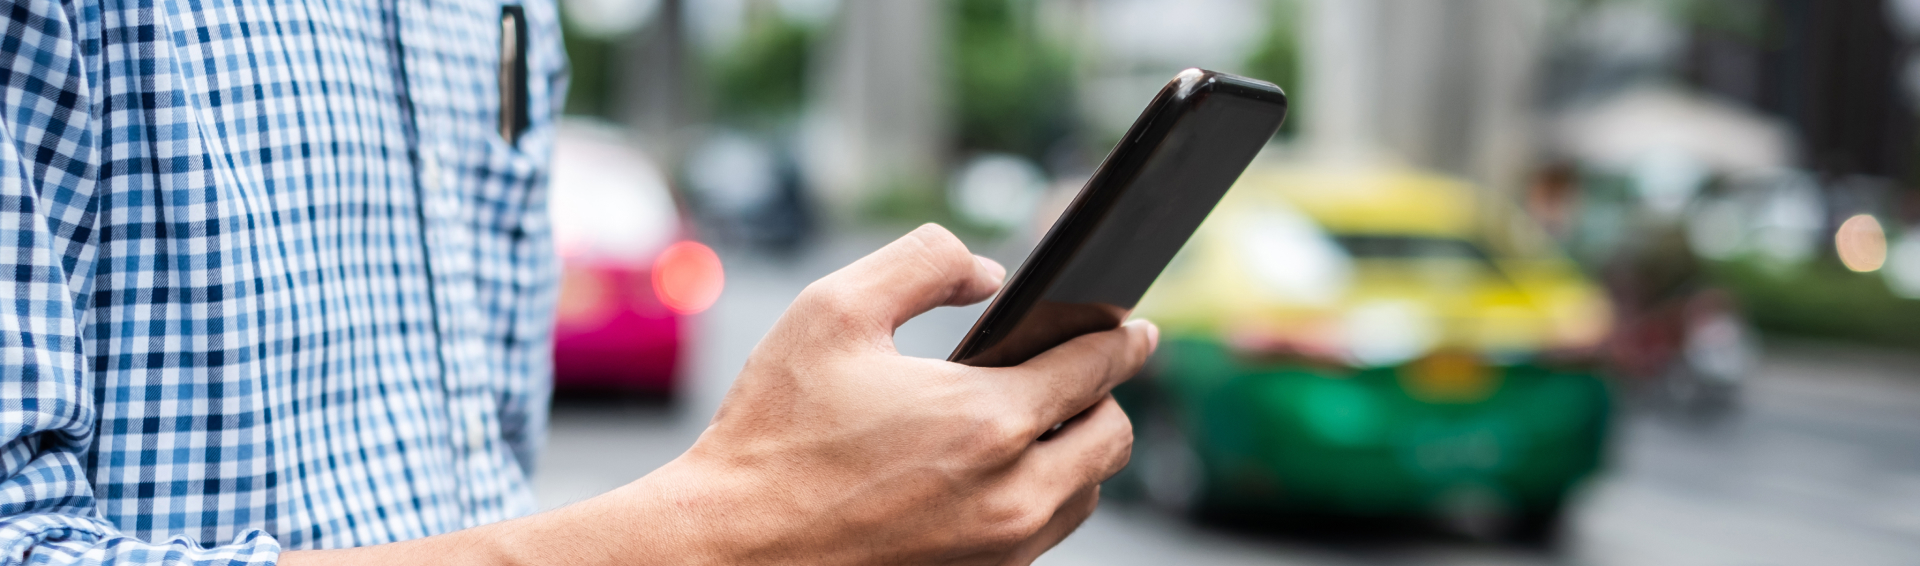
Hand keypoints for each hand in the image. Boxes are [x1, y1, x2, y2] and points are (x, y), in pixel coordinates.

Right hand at [657, 223, 1154, 564]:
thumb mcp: (834, 310)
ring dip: (1071, 452)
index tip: (1135, 327)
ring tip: (1027, 421)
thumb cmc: (774, 431)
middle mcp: (1011, 495)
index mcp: (987, 421)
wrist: (730, 548)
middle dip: (1101, 397)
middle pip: (1112, 439)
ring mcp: (999, 550)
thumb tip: (989, 273)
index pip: (1097, 369)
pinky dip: (1036, 496)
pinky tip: (988, 469)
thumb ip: (923, 262)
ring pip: (1084, 493)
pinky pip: (1042, 534)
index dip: (1122, 339)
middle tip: (1070, 371)